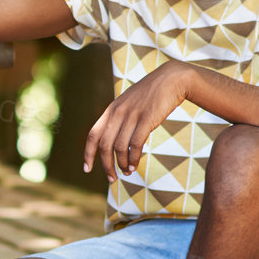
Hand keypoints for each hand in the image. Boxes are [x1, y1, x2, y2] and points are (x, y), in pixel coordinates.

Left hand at [84, 63, 192, 180]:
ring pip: (119, 147)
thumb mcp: (130, 104)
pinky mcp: (146, 119)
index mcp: (111, 110)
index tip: (86, 169)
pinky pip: (135, 144)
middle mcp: (118, 112)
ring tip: (127, 172)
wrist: (171, 79)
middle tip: (112, 178)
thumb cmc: (151, 95)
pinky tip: (134, 165)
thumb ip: (121, 119)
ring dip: (122, 164)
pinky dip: (133, 158)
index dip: (88, 153)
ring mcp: (132, 115)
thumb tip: (116, 143)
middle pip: (105, 145)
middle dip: (106, 165)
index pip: (93, 134)